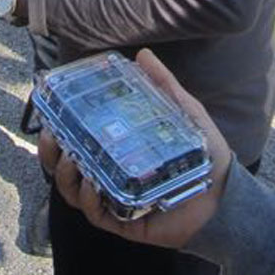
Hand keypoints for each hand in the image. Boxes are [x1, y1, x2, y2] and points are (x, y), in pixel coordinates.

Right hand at [39, 49, 231, 248]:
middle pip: (63, 165)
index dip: (56, 127)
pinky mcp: (123, 221)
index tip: (49, 112)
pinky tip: (92, 183)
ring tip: (70, 157)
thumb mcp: (183, 112)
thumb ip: (163, 84)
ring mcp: (113, 198)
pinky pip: (94, 213)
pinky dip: (88, 198)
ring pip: (72, 190)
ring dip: (64, 173)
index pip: (76, 137)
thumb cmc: (202, 154)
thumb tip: (143, 54)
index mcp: (115, 148)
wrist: (225, 196)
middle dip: (49, 152)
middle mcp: (108, 172)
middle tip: (51, 136)